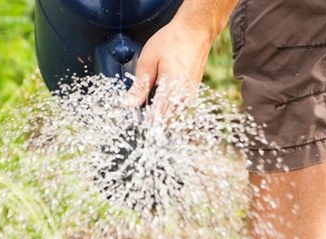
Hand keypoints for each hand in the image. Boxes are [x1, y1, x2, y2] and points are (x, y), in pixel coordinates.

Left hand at [128, 1, 236, 119]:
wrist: (195, 30)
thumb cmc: (173, 41)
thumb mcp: (148, 61)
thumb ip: (139, 86)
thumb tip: (129, 104)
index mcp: (171, 89)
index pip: (156, 117)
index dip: (145, 121)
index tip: (136, 119)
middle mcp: (183, 96)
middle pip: (165, 119)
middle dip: (152, 117)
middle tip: (141, 106)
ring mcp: (190, 95)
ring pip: (172, 114)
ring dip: (161, 111)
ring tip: (152, 95)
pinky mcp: (192, 92)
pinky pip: (178, 105)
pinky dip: (168, 103)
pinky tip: (162, 90)